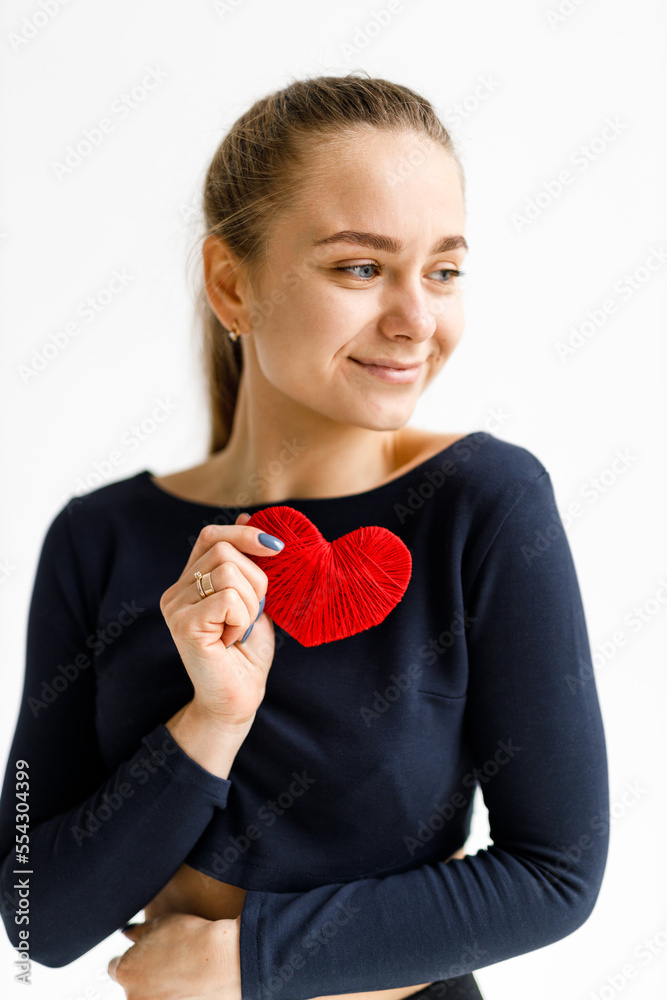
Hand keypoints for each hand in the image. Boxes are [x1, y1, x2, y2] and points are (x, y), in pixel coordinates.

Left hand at [108, 912, 241, 999]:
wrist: (225, 960)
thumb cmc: (194, 939)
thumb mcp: (161, 923)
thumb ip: (138, 931)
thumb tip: (128, 933)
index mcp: (125, 972)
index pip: (115, 967)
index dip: (132, 959)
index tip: (146, 956)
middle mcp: (132, 997)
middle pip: (132, 987)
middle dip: (145, 976)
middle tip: (169, 964)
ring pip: (149, 998)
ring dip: (159, 990)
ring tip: (182, 975)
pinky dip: (175, 996)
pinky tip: (189, 986)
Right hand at [160, 513, 283, 725]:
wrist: (238, 699)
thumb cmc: (246, 654)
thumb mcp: (253, 599)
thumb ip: (246, 563)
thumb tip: (247, 514)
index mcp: (189, 582)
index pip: (211, 535)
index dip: (244, 534)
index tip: (275, 548)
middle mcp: (175, 592)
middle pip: (226, 551)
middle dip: (256, 580)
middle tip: (251, 615)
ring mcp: (175, 608)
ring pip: (230, 573)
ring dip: (250, 604)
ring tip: (239, 630)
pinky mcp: (183, 624)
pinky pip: (228, 598)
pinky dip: (242, 619)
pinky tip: (231, 640)